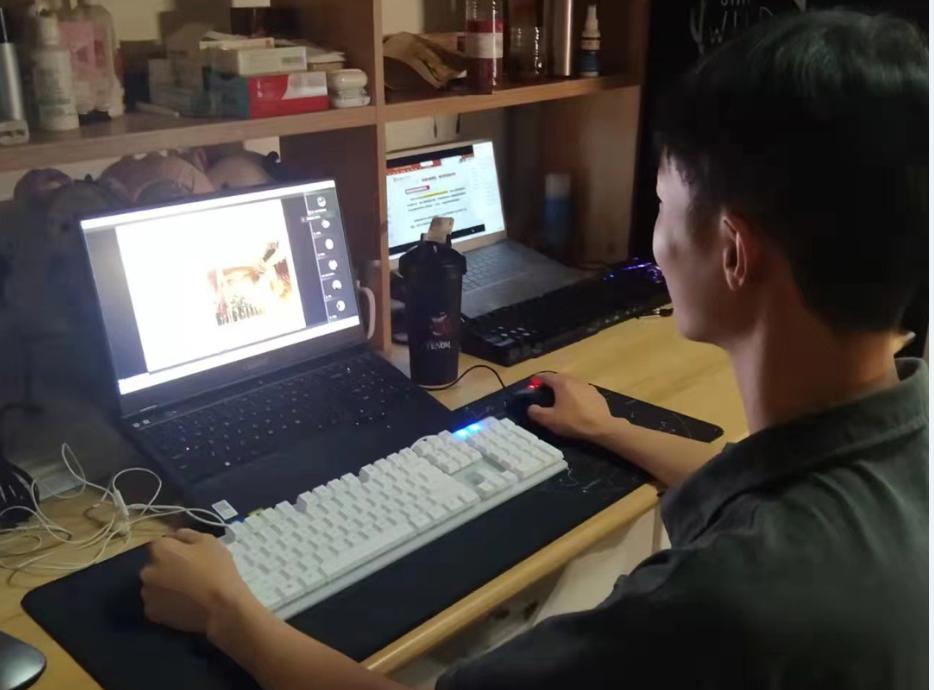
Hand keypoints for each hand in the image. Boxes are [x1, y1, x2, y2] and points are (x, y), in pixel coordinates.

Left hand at [140, 529, 257, 635]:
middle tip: (188, 573)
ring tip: (186, 591)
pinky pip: (157, 603)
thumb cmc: (217, 570)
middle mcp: (147, 571)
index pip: (161, 543)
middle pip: (155, 565)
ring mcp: (148, 594)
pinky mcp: (152, 614)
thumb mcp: (209, 541)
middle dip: (167, 567)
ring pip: (154, 585)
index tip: (190, 555)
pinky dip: (166, 603)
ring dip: (164, 585)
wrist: (221, 607)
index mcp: (160, 550)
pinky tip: (182, 603)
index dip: (176, 548)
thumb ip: (187, 534)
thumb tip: (176, 535)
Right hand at [528, 373, 617, 441]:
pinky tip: (576, 406)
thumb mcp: (550, 420)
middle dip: (551, 383)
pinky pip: (582, 391)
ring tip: (560, 399)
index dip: (537, 379)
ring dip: (564, 388)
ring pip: (572, 383)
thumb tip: (531, 407)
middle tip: (545, 392)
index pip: (546, 376)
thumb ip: (536, 412)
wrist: (601, 427)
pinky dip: (576, 395)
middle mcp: (575, 380)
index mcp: (562, 383)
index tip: (532, 384)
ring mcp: (587, 386)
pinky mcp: (596, 394)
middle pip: (560, 378)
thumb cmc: (573, 421)